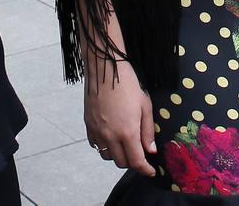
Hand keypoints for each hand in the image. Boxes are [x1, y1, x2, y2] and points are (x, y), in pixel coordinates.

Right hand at [84, 60, 156, 176]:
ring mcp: (97, 130)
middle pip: (121, 162)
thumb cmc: (127, 83)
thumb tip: (150, 151)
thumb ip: (147, 131)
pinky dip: (104, 146)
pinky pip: (95, 145)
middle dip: (132, 162)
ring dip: (117, 155)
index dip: (145, 169)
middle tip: (139, 153)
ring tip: (124, 145)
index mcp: (127, 132)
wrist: (105, 67)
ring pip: (107, 156)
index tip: (151, 171)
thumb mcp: (145, 105)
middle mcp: (110, 135)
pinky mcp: (88, 123)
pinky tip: (110, 137)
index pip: (136, 162)